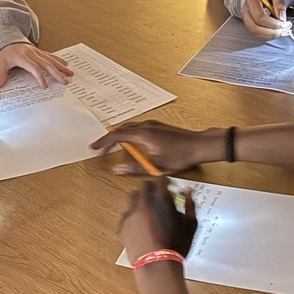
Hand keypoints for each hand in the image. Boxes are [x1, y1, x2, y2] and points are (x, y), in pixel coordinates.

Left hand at [0, 43, 72, 88]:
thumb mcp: (0, 63)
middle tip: (64, 81)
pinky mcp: (40, 52)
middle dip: (56, 73)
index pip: (33, 68)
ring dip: (61, 67)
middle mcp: (32, 54)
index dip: (39, 77)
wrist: (7, 39)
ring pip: (51, 60)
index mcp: (22, 57)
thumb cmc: (5, 52)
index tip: (44, 86)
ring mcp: (37, 52)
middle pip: (46, 64)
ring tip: (70, 74)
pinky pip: (51, 56)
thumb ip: (0, 75)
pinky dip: (59, 60)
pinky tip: (66, 65)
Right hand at [90, 120, 214, 174]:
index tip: (94, 149)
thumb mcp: (157, 166)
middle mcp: (146, 126)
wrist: (199, 145)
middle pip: (121, 129)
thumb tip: (117, 168)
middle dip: (108, 139)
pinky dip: (128, 133)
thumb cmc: (180, 156)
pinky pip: (137, 127)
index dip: (103, 143)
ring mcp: (152, 124)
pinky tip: (129, 142)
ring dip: (118, 135)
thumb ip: (135, 167)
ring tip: (110, 146)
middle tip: (98, 148)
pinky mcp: (158, 126)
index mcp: (143, 134)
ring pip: (129, 127)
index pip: (116, 136)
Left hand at [120, 178, 197, 263]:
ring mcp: (130, 215)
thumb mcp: (191, 224)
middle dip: (149, 189)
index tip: (167, 185)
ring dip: (139, 201)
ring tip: (148, 211)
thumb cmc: (177, 245)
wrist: (157, 264)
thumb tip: (188, 191)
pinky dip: (133, 215)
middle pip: (142, 187)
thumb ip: (190, 205)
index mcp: (160, 200)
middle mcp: (143, 204)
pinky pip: (126, 215)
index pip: (160, 181)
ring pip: (132, 200)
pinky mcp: (123, 226)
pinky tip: (140, 224)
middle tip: (156, 196)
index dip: (164, 181)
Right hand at [239, 0, 288, 40]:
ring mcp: (246, 19)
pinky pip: (256, 34)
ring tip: (280, 32)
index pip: (260, 17)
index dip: (272, 23)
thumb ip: (280, 3)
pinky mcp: (248, 24)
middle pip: (255, 28)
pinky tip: (274, 33)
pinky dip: (266, 36)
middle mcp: (246, 11)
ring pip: (255, 33)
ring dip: (269, 35)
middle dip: (271, 32)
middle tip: (283, 31)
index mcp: (252, 1)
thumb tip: (282, 18)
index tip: (283, 24)